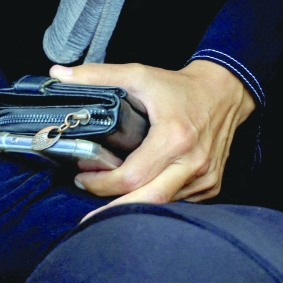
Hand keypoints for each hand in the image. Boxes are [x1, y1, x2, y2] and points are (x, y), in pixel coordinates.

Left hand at [50, 60, 255, 212]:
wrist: (224, 93)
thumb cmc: (179, 87)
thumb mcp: (138, 74)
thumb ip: (97, 75)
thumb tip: (57, 74)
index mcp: (175, 138)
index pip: (131, 177)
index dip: (101, 183)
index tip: (81, 177)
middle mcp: (194, 163)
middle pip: (147, 200)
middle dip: (112, 207)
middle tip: (87, 208)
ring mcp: (205, 178)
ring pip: (162, 205)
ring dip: (132, 205)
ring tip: (105, 197)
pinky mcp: (211, 186)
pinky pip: (177, 202)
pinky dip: (153, 201)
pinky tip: (134, 195)